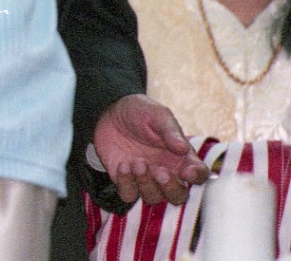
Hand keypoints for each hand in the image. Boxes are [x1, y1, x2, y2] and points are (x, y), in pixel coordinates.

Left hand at [92, 94, 208, 205]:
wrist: (110, 111)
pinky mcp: (125, 180)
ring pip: (154, 198)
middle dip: (170, 188)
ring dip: (146, 183)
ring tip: (137, 162)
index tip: (187, 172)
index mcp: (181, 157)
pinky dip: (126, 184)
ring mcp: (146, 178)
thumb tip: (183, 148)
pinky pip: (129, 195)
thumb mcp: (157, 115)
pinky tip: (122, 165)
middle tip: (160, 171)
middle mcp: (167, 172)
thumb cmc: (140, 112)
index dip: (197, 177)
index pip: (199, 174)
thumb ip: (170, 131)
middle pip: (178, 196)